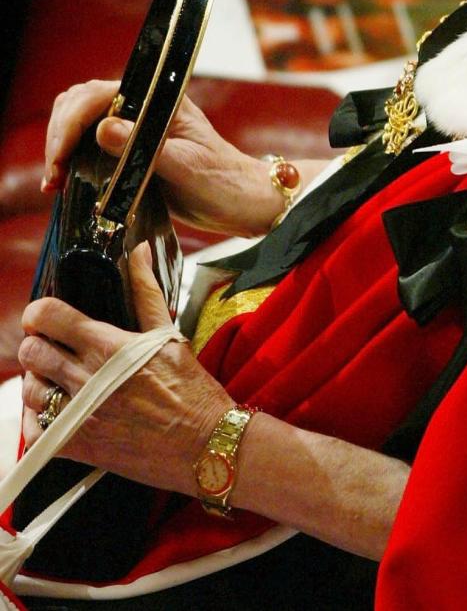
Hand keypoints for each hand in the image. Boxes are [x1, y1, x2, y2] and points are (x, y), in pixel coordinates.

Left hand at [20, 242, 229, 494]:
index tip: (46, 316)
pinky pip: (33, 432)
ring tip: (56, 379)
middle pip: (32, 352)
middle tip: (53, 347)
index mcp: (109, 346)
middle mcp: (88, 380)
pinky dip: (37, 420)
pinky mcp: (78, 448)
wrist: (204, 445)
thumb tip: (141, 250)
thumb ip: (146, 292)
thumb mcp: (169, 335)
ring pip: (29, 390)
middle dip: (38, 344)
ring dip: (38, 381)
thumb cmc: (192, 390)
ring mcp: (79, 417)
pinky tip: (55, 411)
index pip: (49, 316)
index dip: (40, 312)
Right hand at [43, 79, 283, 235]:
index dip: (73, 123)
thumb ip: (145, 148)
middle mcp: (143, 107)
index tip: (61, 157)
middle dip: (61, 134)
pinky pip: (88, 144)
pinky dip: (70, 159)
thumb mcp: (186, 165)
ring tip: (56, 182)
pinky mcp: (127, 149)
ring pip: (80, 120)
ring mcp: (133, 127)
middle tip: (55, 174)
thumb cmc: (221, 180)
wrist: (238, 200)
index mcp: (160, 99)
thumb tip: (103, 129)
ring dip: (61, 146)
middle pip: (82, 102)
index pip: (100, 95)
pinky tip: (63, 184)